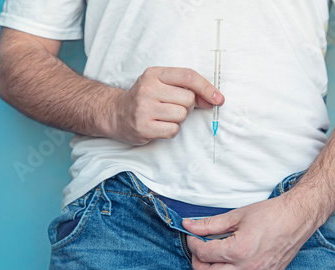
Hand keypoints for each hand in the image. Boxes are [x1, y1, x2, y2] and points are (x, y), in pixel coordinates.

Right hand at [110, 67, 224, 144]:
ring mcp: (144, 108)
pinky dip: (171, 130)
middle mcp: (148, 89)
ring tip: (164, 116)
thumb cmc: (145, 99)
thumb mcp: (162, 85)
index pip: (188, 77)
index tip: (219, 99)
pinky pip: (173, 130)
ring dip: (178, 119)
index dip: (207, 88)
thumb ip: (187, 89)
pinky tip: (159, 125)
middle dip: (187, 106)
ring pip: (182, 115)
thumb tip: (215, 99)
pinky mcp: (143, 127)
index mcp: (154, 74)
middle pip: (188, 99)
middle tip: (173, 107)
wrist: (115, 113)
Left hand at [182, 194, 317, 269]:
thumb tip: (188, 225)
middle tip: (198, 252)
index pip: (205, 253)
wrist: (296, 218)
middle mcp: (249, 267)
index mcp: (239, 249)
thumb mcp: (236, 215)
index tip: (193, 237)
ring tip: (212, 265)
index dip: (193, 244)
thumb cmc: (270, 214)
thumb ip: (210, 224)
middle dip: (198, 263)